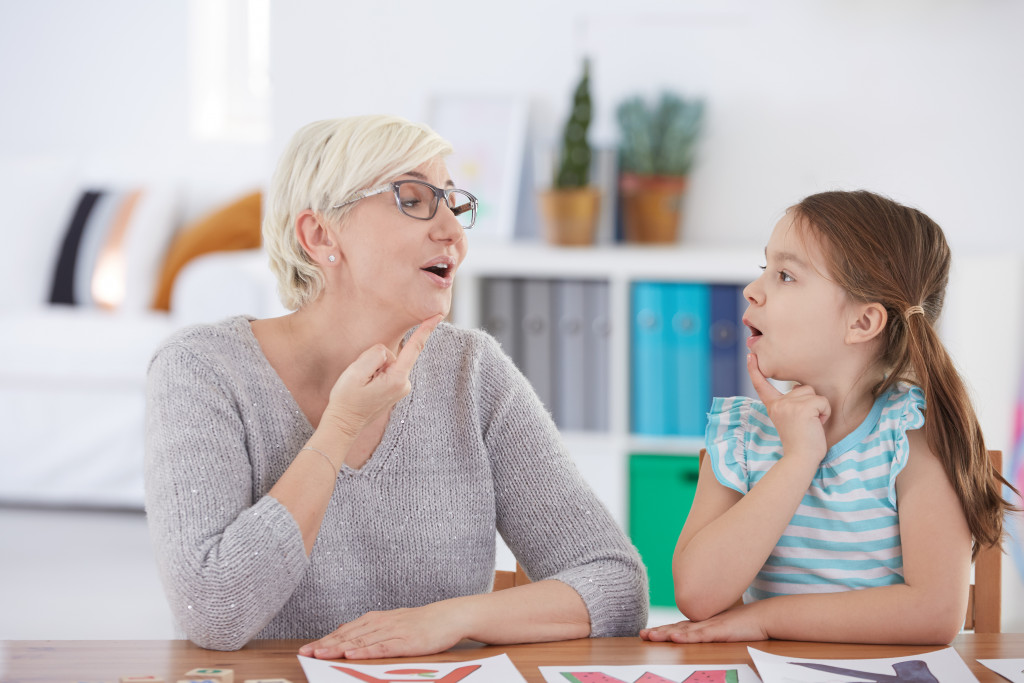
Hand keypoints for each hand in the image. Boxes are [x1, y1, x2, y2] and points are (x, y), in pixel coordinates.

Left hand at [298, 601, 467, 659]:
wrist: (449, 616)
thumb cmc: (422, 623)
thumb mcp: (393, 624)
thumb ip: (371, 630)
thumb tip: (347, 634)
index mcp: (376, 619)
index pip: (345, 631)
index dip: (324, 639)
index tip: (306, 649)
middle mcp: (380, 623)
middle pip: (348, 635)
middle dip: (325, 644)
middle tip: (305, 653)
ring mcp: (392, 631)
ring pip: (360, 641)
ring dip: (338, 647)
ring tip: (320, 654)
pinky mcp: (405, 641)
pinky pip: (381, 647)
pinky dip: (365, 651)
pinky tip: (352, 654)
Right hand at [322, 314, 441, 437]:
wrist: (344, 423)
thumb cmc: (347, 399)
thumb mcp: (356, 371)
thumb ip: (375, 354)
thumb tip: (386, 352)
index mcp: (397, 378)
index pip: (414, 348)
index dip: (425, 330)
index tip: (437, 315)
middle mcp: (404, 384)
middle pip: (392, 354)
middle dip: (375, 359)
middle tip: (360, 378)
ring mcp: (400, 388)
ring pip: (387, 362)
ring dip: (373, 368)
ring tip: (362, 386)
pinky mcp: (395, 390)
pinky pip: (385, 370)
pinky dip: (374, 373)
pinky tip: (366, 387)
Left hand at [639, 603, 767, 643]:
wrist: (763, 616)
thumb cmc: (746, 623)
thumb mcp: (725, 628)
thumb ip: (712, 631)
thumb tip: (702, 635)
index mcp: (704, 624)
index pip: (679, 627)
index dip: (663, 630)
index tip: (648, 633)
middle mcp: (703, 623)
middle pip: (676, 628)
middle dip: (658, 631)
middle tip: (641, 634)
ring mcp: (710, 626)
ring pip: (683, 631)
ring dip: (666, 633)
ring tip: (650, 636)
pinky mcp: (719, 631)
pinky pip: (700, 635)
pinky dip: (686, 636)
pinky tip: (675, 637)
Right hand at [747, 353, 828, 464]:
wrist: (801, 459)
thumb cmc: (801, 442)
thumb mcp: (790, 419)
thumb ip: (791, 403)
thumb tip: (796, 387)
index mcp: (774, 406)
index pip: (762, 386)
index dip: (755, 370)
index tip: (750, 356)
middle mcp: (779, 404)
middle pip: (803, 388)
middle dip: (811, 403)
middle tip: (806, 424)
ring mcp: (789, 405)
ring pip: (814, 394)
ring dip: (819, 408)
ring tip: (811, 424)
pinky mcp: (802, 408)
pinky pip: (822, 402)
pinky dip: (825, 414)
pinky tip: (817, 425)